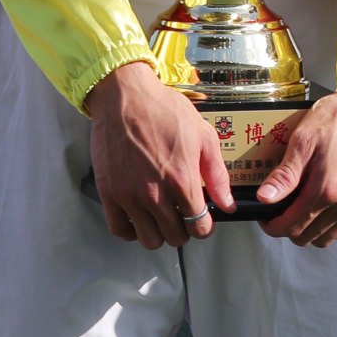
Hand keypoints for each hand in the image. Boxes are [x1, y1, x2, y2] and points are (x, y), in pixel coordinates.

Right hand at [83, 59, 232, 248]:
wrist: (124, 97)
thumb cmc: (164, 111)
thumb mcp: (202, 135)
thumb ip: (217, 174)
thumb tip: (227, 203)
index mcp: (181, 179)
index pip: (199, 226)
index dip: (205, 226)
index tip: (204, 219)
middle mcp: (154, 193)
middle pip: (175, 237)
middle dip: (184, 230)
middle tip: (184, 215)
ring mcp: (129, 195)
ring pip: (148, 240)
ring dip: (159, 233)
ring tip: (162, 216)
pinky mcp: (108, 192)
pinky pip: (120, 230)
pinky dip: (131, 231)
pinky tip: (140, 218)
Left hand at [256, 77, 336, 247]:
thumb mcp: (304, 140)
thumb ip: (285, 174)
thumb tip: (264, 199)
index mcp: (325, 190)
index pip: (290, 226)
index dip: (272, 225)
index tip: (267, 217)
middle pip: (307, 236)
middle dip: (289, 227)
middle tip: (284, 210)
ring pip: (327, 238)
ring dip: (312, 230)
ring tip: (306, 210)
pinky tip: (330, 213)